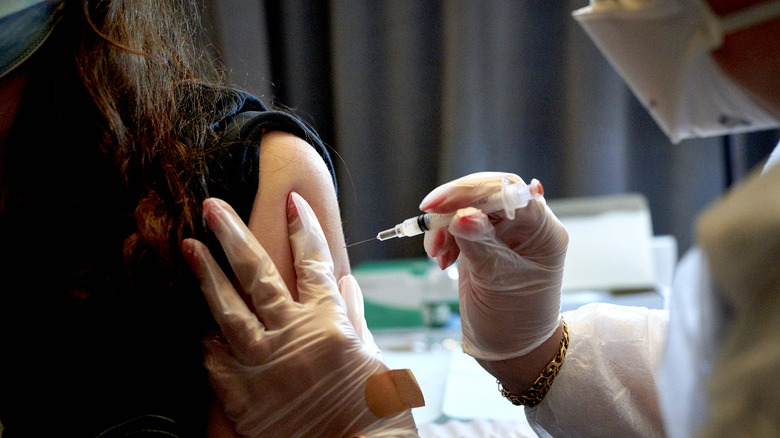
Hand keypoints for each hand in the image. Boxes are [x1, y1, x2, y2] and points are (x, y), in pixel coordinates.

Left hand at [182, 194, 415, 436]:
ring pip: (227, 311)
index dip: (301, 227)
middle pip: (258, 274)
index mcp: (329, 322)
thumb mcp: (371, 356)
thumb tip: (345, 283)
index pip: (313, 262)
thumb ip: (354, 315)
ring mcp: (264, 365)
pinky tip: (201, 329)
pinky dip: (209, 344)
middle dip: (233, 235)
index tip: (290, 200)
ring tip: (188, 247)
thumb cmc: (374, 408)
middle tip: (212, 207)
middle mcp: (293, 335)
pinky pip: (216, 362)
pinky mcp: (243, 397)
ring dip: (206, 276)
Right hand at [421, 172, 567, 359]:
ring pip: (468, 207)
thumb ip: (478, 244)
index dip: (473, 192)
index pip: (509, 192)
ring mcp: (504, 233)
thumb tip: (460, 215)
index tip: (440, 205)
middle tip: (427, 219)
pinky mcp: (484, 242)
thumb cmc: (514, 320)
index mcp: (542, 230)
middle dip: (453, 205)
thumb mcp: (496, 282)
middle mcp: (526, 226)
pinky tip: (442, 259)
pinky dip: (444, 236)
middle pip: (486, 193)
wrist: (510, 349)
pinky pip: (459, 224)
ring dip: (444, 225)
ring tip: (436, 254)